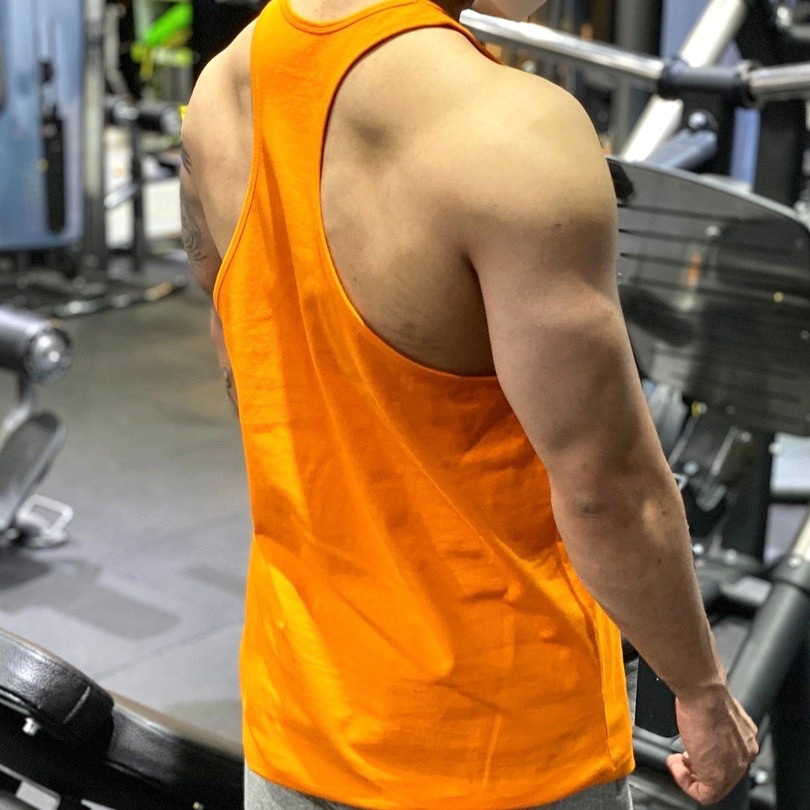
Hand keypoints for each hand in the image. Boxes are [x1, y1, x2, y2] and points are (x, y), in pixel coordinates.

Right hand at [667, 686, 758, 804]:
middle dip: (698, 767)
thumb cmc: (705, 695)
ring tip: (677, 761)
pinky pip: (704, 794)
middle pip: (721, 773)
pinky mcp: (718, 776)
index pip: (728, 759)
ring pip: (714, 786)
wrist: (703, 694)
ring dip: (690, 776)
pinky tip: (676, 767)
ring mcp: (734, 767)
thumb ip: (714, 726)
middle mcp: (744, 755)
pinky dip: (686, 784)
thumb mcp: (713, 711)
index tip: (692, 750)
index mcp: (746, 739)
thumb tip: (701, 727)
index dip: (706, 756)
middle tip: (683, 758)